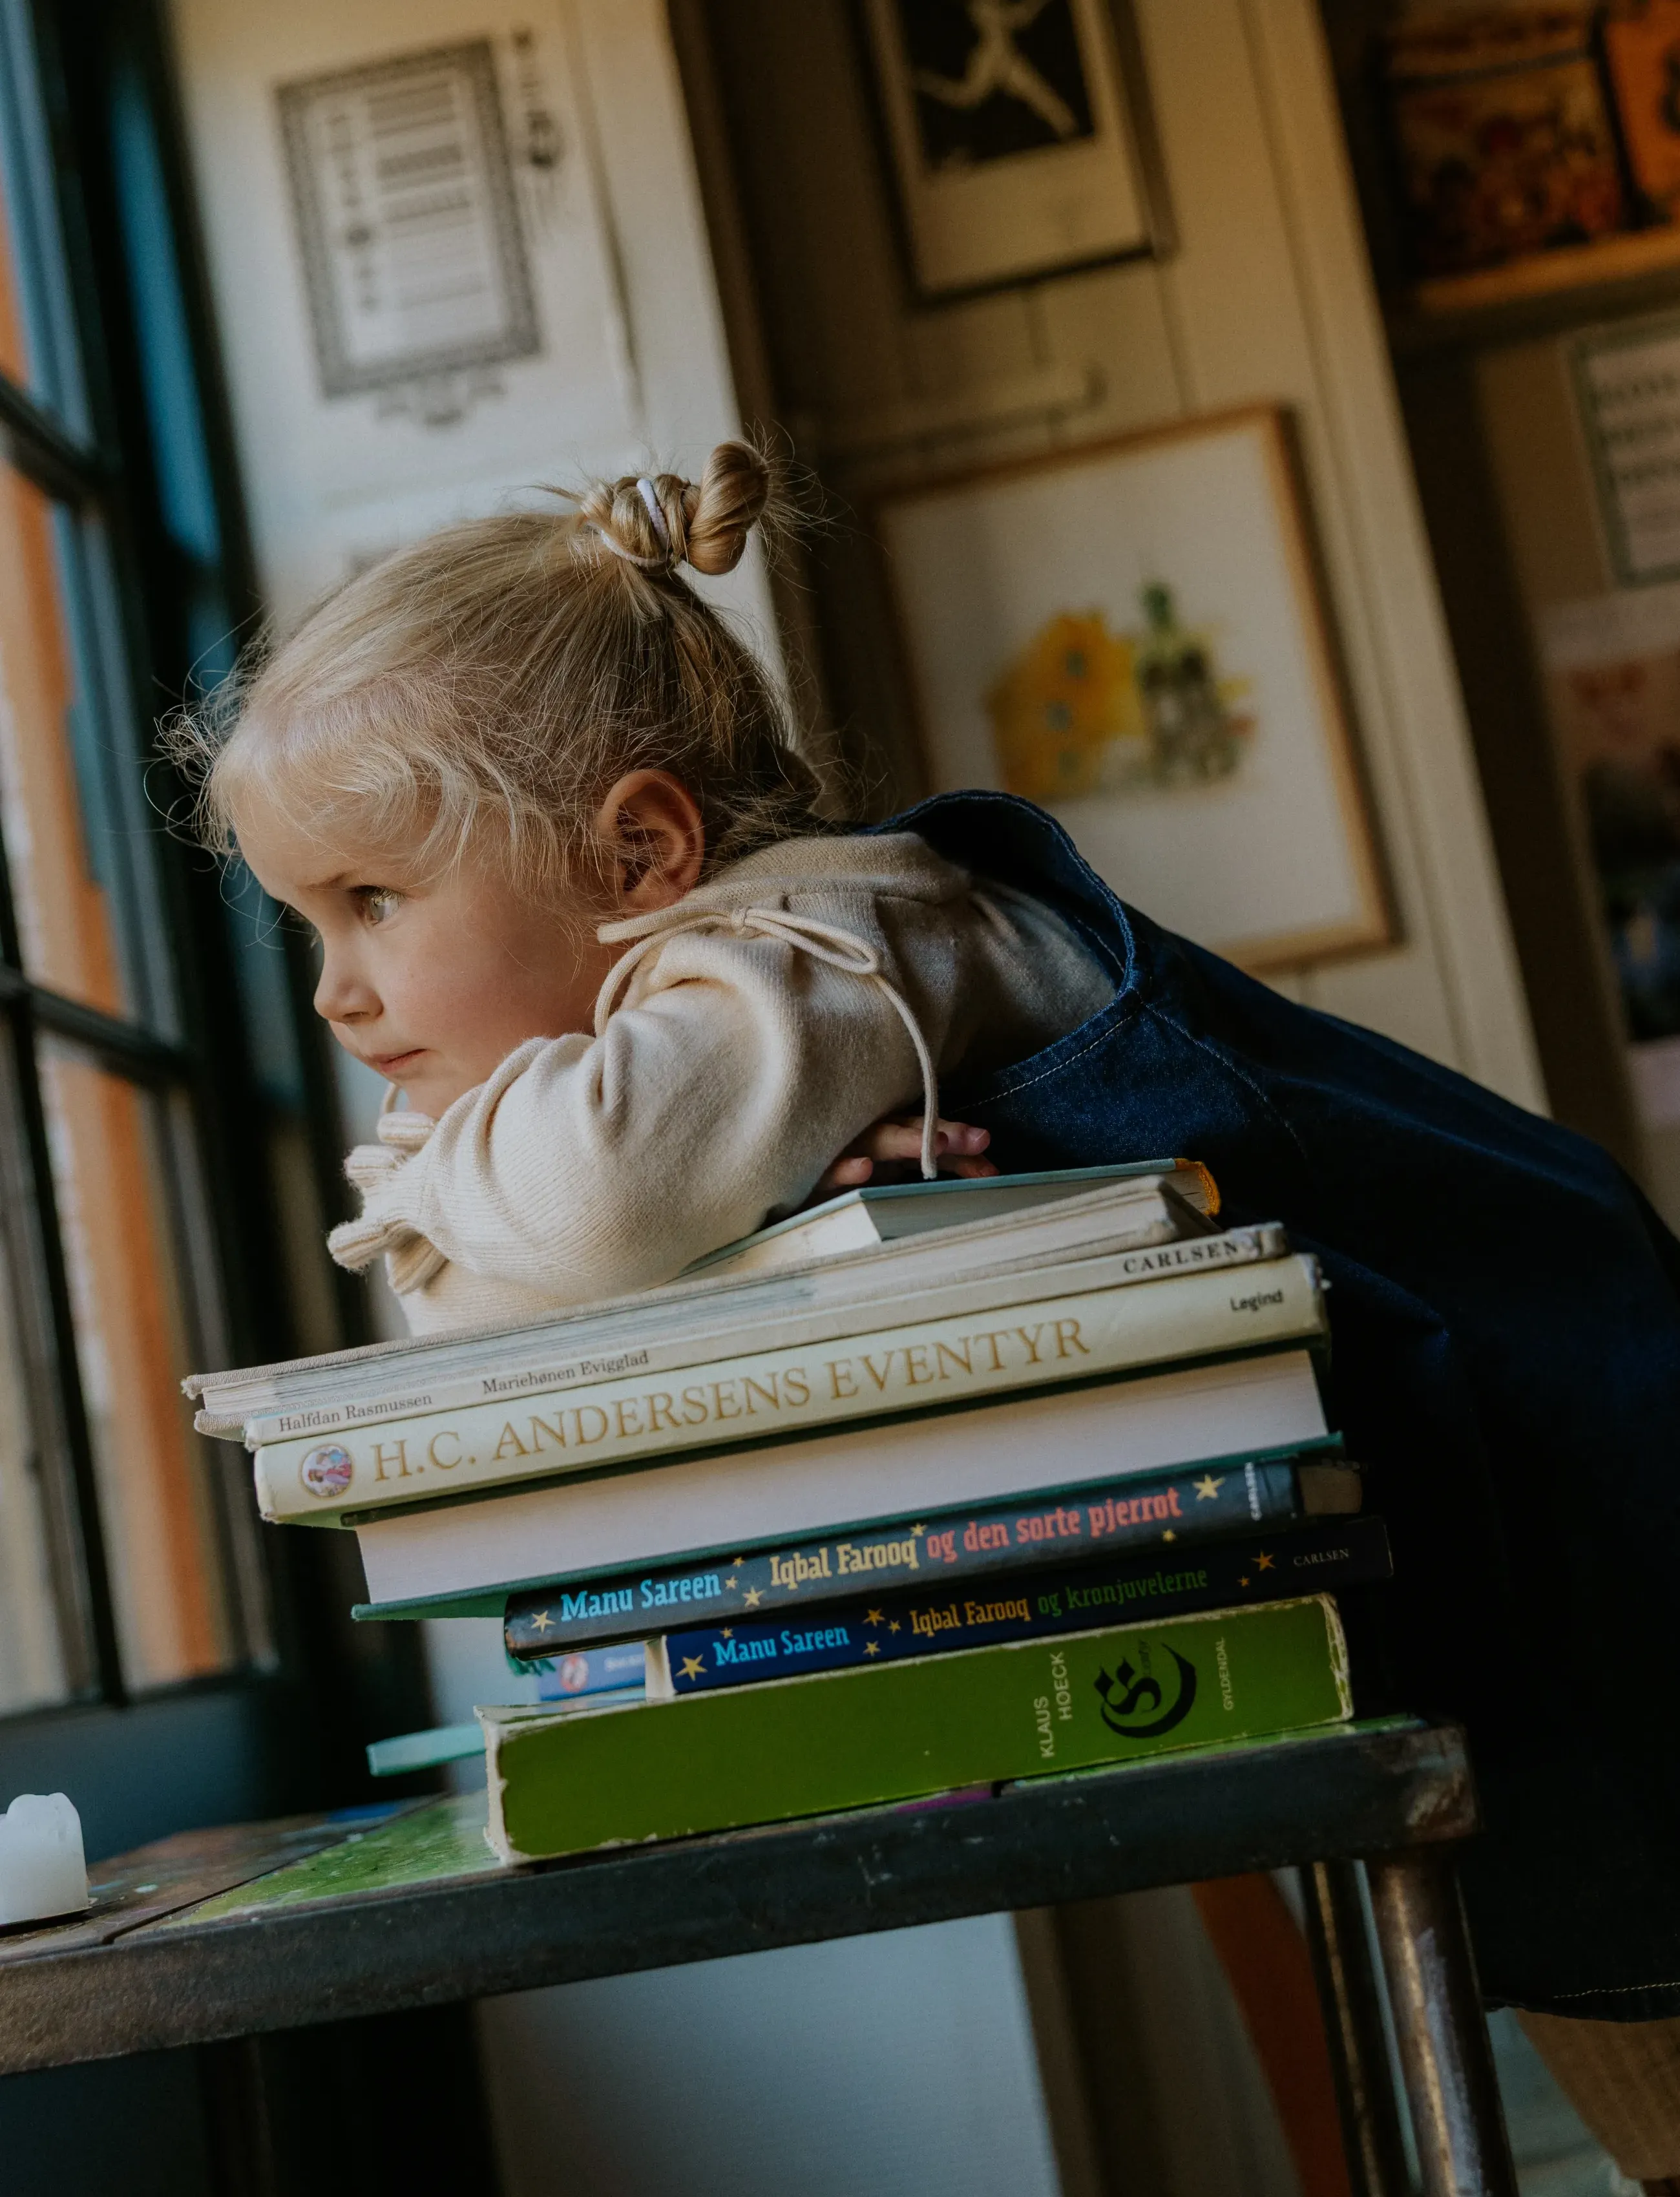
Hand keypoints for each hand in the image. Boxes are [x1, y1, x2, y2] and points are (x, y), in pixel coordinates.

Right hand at [809, 1115, 996, 1200]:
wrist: (790, 1184)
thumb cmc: (851, 1165)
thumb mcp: (901, 1165)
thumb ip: (947, 1165)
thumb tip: (995, 1172)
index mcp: (889, 1130)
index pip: (927, 1127)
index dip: (957, 1135)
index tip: (986, 1142)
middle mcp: (867, 1134)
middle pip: (907, 1127)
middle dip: (941, 1133)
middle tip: (977, 1138)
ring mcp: (840, 1149)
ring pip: (875, 1141)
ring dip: (905, 1141)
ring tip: (939, 1145)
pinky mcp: (813, 1174)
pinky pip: (829, 1170)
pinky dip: (846, 1169)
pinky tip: (865, 1169)